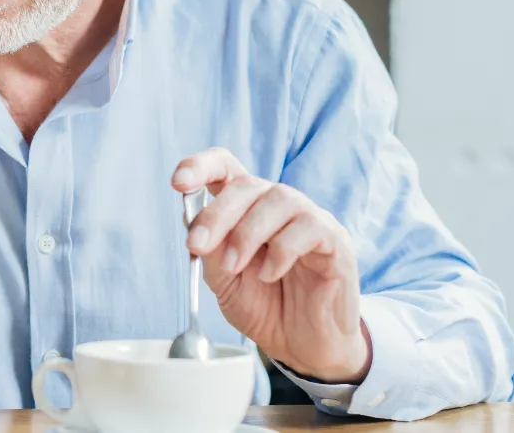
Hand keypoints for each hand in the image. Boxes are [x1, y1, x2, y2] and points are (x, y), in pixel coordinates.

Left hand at [172, 148, 371, 383]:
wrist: (302, 347)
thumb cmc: (265, 307)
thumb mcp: (224, 282)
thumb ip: (212, 253)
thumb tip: (197, 227)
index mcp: (246, 208)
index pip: (225, 168)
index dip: (201, 167)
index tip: (178, 183)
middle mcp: (277, 205)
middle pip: (246, 184)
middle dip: (216, 214)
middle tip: (197, 246)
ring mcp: (309, 218)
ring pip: (278, 199)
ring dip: (247, 234)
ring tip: (236, 268)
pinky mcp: (334, 239)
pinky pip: (309, 227)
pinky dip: (281, 251)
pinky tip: (270, 275)